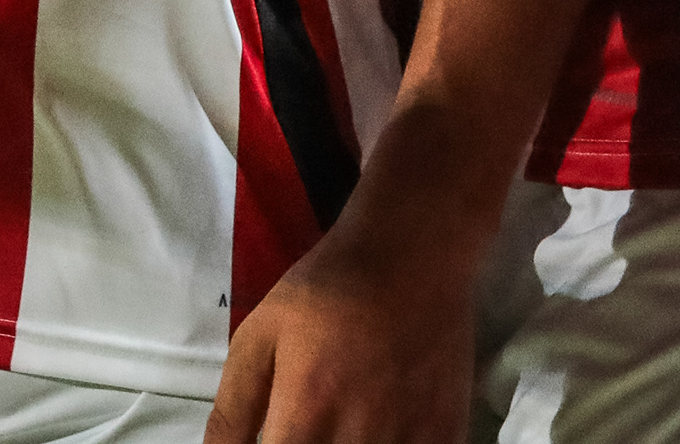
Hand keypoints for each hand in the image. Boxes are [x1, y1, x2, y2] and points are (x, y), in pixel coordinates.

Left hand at [204, 226, 473, 443]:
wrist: (410, 254)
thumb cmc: (326, 291)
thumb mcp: (260, 336)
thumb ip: (232, 411)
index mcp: (307, 414)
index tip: (279, 439)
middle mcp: (359, 437)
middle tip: (308, 426)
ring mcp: (409, 438)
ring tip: (342, 427)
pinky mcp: (447, 434)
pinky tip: (381, 426)